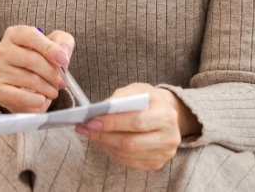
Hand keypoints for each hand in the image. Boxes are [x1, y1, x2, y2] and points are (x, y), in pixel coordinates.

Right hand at [0, 25, 74, 113]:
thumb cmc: (40, 60)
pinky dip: (37, 100)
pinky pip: (21, 97)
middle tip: (62, 82)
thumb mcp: (55, 45)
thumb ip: (63, 42)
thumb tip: (63, 53)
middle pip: (31, 59)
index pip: (30, 36)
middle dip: (52, 73)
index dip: (49, 48)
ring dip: (47, 88)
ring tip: (53, 91)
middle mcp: (2, 50)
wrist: (24, 85)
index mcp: (14, 34)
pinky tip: (42, 99)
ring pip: (29, 79)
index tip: (64, 61)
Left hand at [76, 83, 200, 170]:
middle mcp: (169, 137)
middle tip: (85, 129)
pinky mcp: (156, 163)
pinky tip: (104, 142)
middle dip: (104, 136)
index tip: (91, 121)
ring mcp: (164, 153)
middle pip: (130, 143)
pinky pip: (129, 162)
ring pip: (127, 155)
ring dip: (105, 145)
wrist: (166, 113)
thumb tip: (99, 111)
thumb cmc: (149, 100)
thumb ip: (120, 98)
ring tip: (91, 134)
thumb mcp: (137, 90)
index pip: (136, 122)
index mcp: (167, 115)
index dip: (112, 123)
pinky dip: (112, 152)